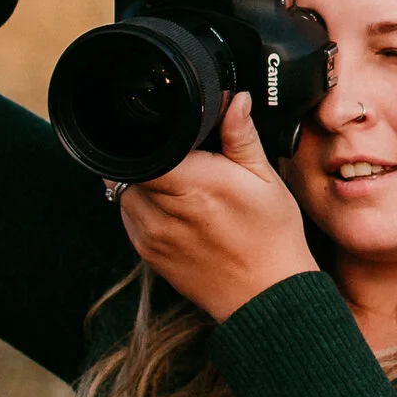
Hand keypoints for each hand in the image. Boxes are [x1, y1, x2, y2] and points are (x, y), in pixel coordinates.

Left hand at [120, 91, 314, 321]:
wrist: (266, 297)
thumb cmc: (271, 238)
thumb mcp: (265, 179)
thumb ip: (241, 136)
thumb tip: (235, 99)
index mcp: (193, 184)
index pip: (144, 147)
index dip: (153, 134)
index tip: (172, 133)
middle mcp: (164, 210)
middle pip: (133, 164)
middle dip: (153, 155)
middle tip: (187, 160)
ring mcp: (151, 234)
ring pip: (126, 189)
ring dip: (145, 180)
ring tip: (182, 185)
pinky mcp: (146, 253)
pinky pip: (129, 215)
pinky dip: (144, 205)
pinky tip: (176, 209)